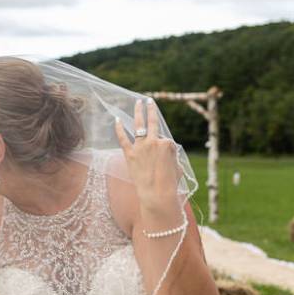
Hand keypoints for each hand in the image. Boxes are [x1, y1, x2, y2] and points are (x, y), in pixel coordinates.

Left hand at [113, 98, 182, 214]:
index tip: (164, 161)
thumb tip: (166, 152)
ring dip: (138, 112)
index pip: (165, 140)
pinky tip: (116, 120)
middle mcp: (154, 142)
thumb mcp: (177, 166)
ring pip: (139, 125)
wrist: (157, 194)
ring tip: (137, 103)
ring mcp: (141, 147)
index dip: (165, 150)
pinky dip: (119, 129)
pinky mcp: (130, 154)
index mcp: (167, 144)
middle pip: (153, 122)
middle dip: (151, 109)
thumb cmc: (169, 183)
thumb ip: (171, 155)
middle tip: (148, 100)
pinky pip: (123, 138)